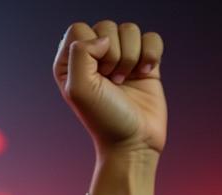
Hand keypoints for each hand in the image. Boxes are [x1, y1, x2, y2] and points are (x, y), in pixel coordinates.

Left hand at [54, 21, 165, 156]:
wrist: (133, 140)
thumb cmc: (103, 118)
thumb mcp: (79, 88)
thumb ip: (80, 53)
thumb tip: (104, 38)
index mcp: (70, 64)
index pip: (79, 29)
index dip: (91, 47)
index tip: (96, 74)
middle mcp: (93, 57)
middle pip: (107, 26)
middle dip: (113, 54)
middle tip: (111, 82)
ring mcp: (120, 58)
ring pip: (130, 29)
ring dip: (131, 57)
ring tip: (124, 82)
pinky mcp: (143, 61)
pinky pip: (151, 37)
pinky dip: (151, 54)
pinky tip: (144, 74)